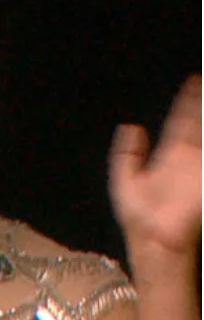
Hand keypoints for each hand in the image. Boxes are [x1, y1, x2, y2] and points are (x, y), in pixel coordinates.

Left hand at [109, 76, 201, 262]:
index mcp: (170, 155)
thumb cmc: (139, 215)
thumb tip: (130, 126)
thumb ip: (126, 153)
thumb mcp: (125, 180)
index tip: (194, 80)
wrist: (151, 239)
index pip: (181, 121)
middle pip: (200, 123)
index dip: (188, 101)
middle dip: (203, 102)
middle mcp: (188, 158)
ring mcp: (199, 168)